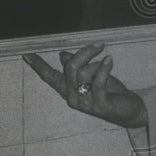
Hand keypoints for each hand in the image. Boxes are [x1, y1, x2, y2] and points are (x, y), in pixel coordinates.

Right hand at [23, 44, 147, 129]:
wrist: (129, 110)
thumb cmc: (110, 92)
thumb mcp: (92, 76)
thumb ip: (77, 67)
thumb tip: (62, 55)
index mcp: (68, 90)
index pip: (49, 76)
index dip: (38, 65)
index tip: (26, 55)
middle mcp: (73, 98)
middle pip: (69, 68)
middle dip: (84, 53)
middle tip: (99, 45)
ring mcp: (85, 103)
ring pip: (83, 73)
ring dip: (98, 63)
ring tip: (109, 62)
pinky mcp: (100, 106)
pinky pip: (98, 82)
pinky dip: (104, 68)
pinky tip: (110, 60)